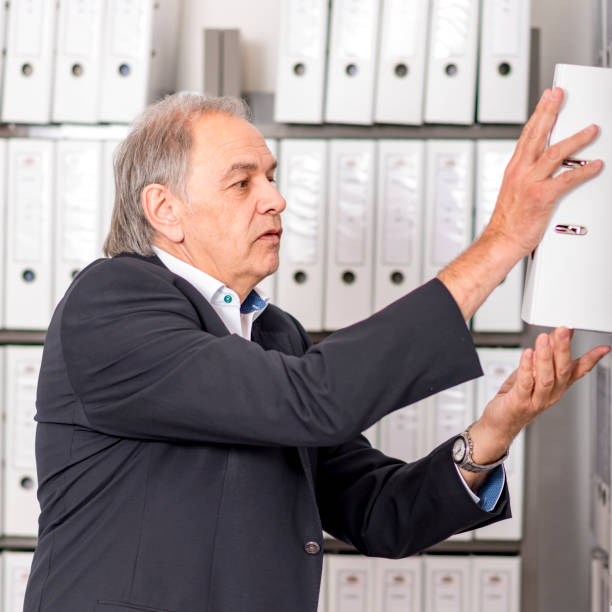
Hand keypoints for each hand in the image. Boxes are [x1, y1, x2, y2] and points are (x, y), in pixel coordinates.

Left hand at [470, 327, 609, 464]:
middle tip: (563, 330)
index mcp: (558, 386)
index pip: (578, 372)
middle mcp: (551, 393)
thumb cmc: (516, 398)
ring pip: (546, 377)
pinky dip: (526, 367)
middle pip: (563, 370)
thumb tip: (556, 335)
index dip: (591, 360)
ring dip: (546, 356)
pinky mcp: (520, 401)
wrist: (500, 424)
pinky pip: (525, 383)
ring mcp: (536, 399)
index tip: (602, 348)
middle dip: (564, 349)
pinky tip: (527, 354)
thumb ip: (546, 356)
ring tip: (544, 338)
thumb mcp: (533, 373)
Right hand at [483, 87, 602, 259]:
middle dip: (550, 112)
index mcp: (514, 169)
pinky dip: (584, 171)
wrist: (501, 240)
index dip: (539, 114)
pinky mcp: (542, 196)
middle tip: (560, 96)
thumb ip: (527, 175)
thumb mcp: (514, 191)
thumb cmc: (508, 222)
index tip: (548, 98)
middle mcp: (521, 172)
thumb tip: (543, 167)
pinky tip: (596, 165)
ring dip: (576, 139)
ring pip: (555, 153)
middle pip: (538, 135)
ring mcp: (531, 183)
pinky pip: (567, 179)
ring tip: (592, 130)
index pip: (527, 134)